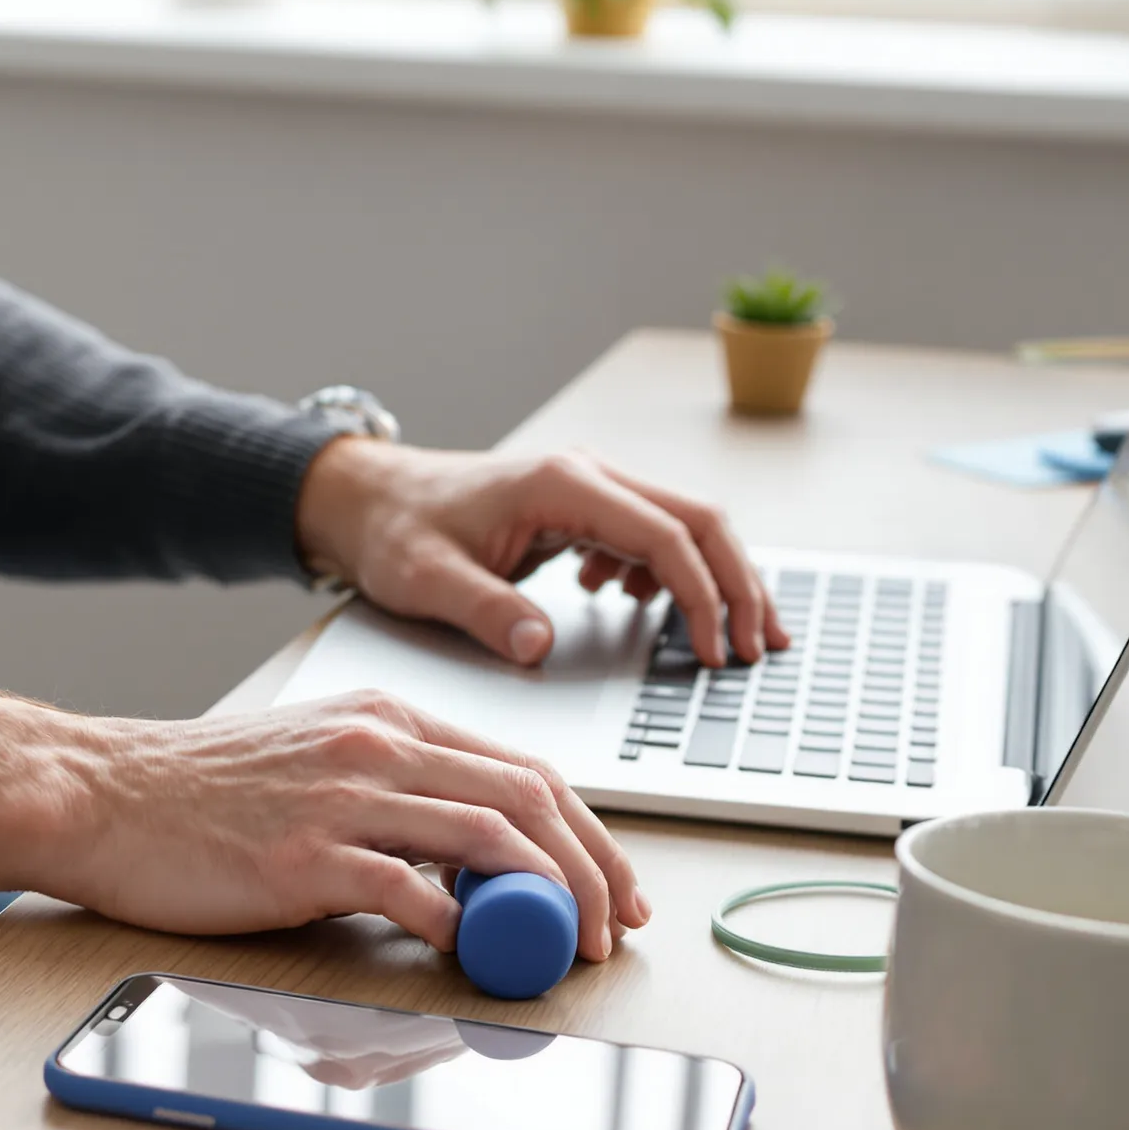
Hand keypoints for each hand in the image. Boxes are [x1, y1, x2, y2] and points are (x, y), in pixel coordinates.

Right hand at [0, 685, 646, 959]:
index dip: (585, 833)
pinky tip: (471, 954)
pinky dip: (458, 926)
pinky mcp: (306, 856)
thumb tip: (457, 869)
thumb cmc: (189, 795)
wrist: (96, 794)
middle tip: (611, 929)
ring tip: (562, 948)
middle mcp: (377, 745)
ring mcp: (343, 796)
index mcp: (384, 721)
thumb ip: (387, 800)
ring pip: (491, 835)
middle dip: (592, 870)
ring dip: (547, 900)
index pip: (521, 769)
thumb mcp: (309, 767)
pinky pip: (411, 892)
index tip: (610, 886)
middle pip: (528, 798)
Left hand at [296, 439, 787, 668]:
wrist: (369, 499)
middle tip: (759, 649)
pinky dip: (667, 574)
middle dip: (738, 585)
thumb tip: (539, 647)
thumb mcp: (426, 578)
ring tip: (726, 640)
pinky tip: (640, 607)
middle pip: (698, 522)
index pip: (665, 534)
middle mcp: (587, 476)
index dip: (702, 596)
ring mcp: (588, 490)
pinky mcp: (581, 510)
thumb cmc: (394, 531)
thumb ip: (484, 610)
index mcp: (562, 484)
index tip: (713, 653)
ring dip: (714, 580)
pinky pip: (650, 536)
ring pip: (684, 527)